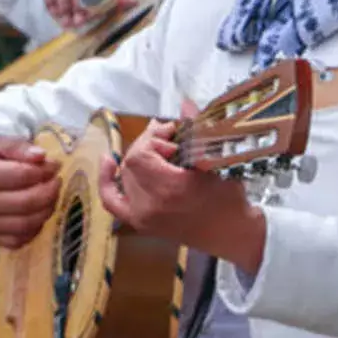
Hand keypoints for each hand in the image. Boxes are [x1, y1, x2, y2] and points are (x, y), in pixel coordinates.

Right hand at [0, 136, 60, 249]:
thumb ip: (18, 147)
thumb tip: (41, 156)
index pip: (22, 176)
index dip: (45, 170)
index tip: (53, 165)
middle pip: (26, 203)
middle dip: (50, 191)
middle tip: (56, 181)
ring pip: (25, 224)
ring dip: (47, 210)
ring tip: (50, 195)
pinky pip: (18, 241)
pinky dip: (35, 229)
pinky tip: (38, 213)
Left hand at [98, 103, 265, 272]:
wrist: (231, 234)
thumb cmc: (230, 200)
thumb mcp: (217, 163)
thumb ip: (197, 132)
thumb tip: (186, 104)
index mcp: (170, 190)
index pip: (141, 155)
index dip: (153, 138)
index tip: (174, 133)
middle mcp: (149, 205)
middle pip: (130, 163)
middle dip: (147, 143)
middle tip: (169, 136)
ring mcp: (141, 217)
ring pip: (124, 175)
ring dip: (137, 157)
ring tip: (157, 149)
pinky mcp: (140, 223)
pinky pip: (112, 200)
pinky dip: (106, 181)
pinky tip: (109, 161)